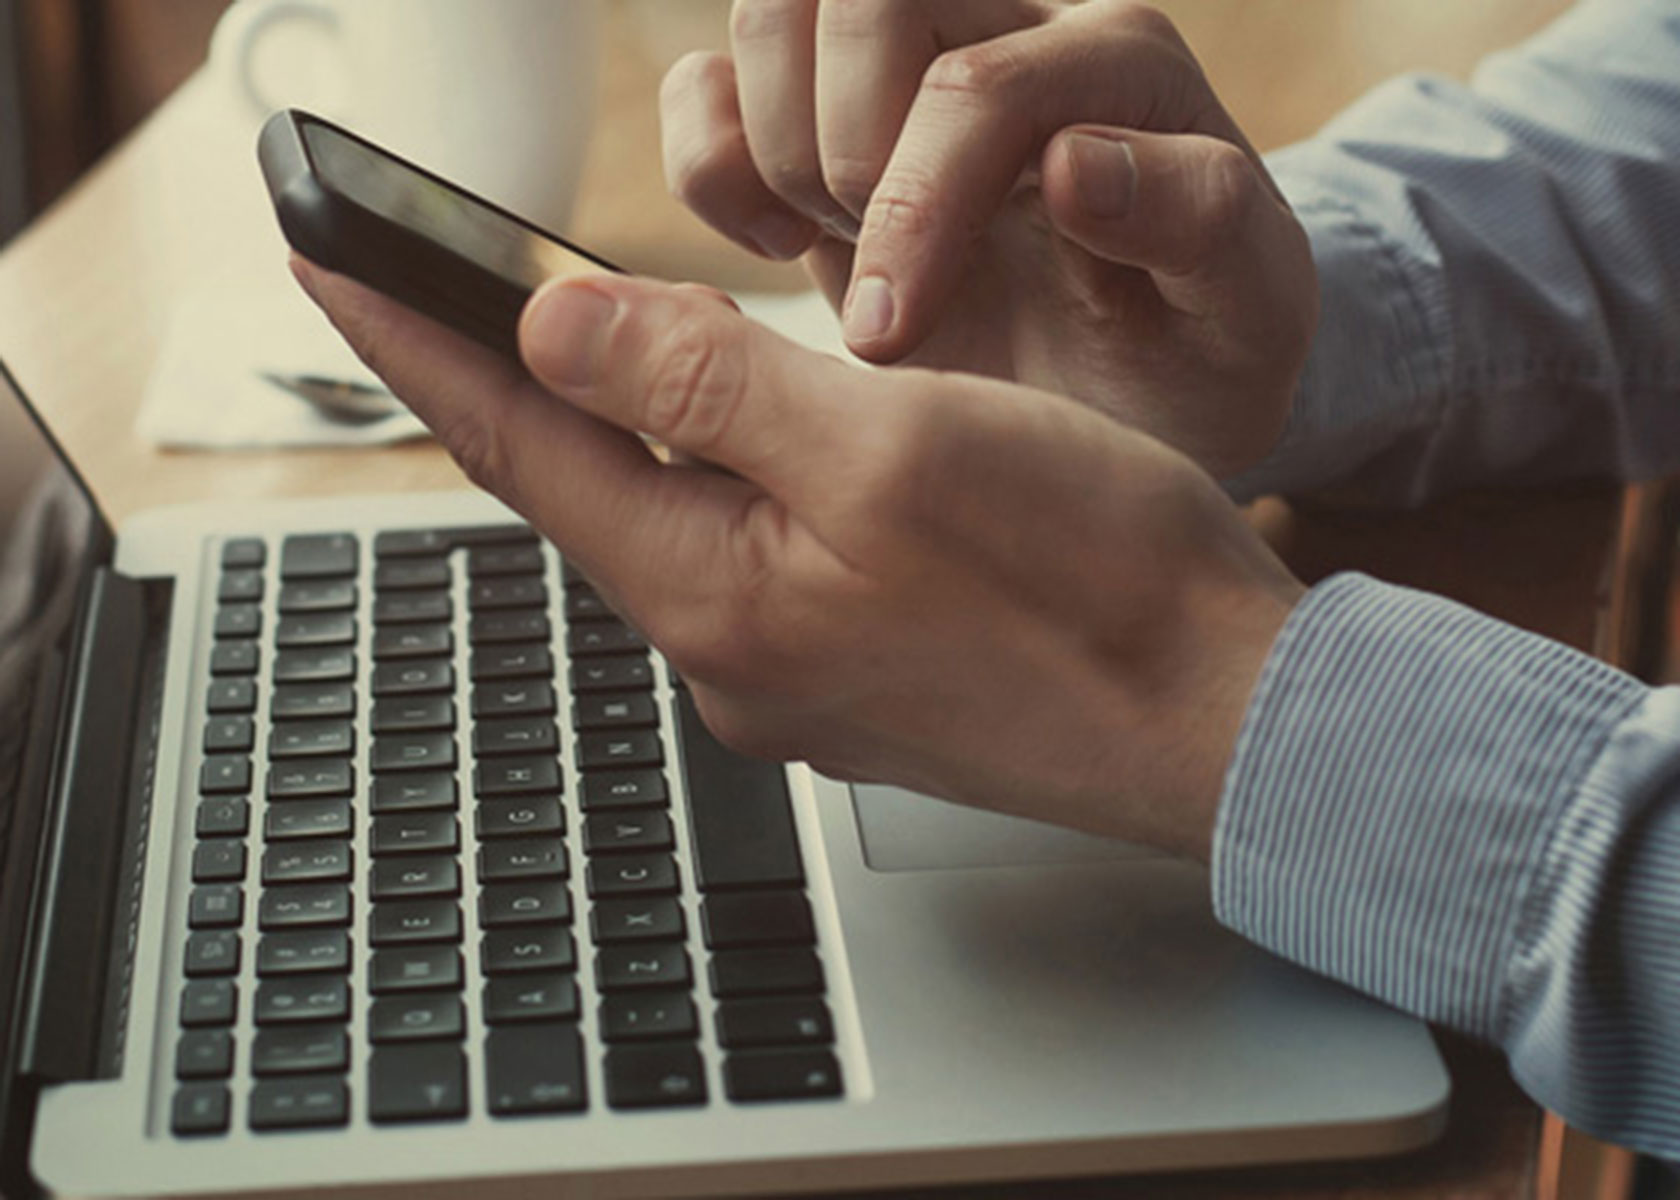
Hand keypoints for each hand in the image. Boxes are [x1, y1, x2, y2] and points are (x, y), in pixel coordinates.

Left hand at [293, 259, 1303, 859]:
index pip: (515, 443)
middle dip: (491, 379)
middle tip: (416, 286)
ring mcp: (793, 669)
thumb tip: (553, 330)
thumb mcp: (889, 444)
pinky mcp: (856, 666)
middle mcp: (731, 649)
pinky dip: (707, 476)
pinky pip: (743, 552)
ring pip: (663, 519)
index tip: (325, 255)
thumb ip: (707, 386)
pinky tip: (717, 445)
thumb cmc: (1090, 584)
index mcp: (714, 590)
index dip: (413, 337)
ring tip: (551, 345)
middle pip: (575, 487)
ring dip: (603, 428)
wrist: (1219, 720)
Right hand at [660, 0, 1316, 478]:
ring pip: (771, 13)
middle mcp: (1006, 32)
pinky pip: (707, 80)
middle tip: (880, 275)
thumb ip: (1202, 220)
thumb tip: (1074, 162)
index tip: (896, 335)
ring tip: (837, 248)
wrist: (1124, 400)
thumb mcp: (1244, 314)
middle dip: (841, 153)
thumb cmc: (1188, 360)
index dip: (918, 205)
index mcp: (1118, 65)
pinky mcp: (823, 121)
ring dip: (776, 150)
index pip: (977, 84)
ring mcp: (904, 69)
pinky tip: (778, 238)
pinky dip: (712, 161)